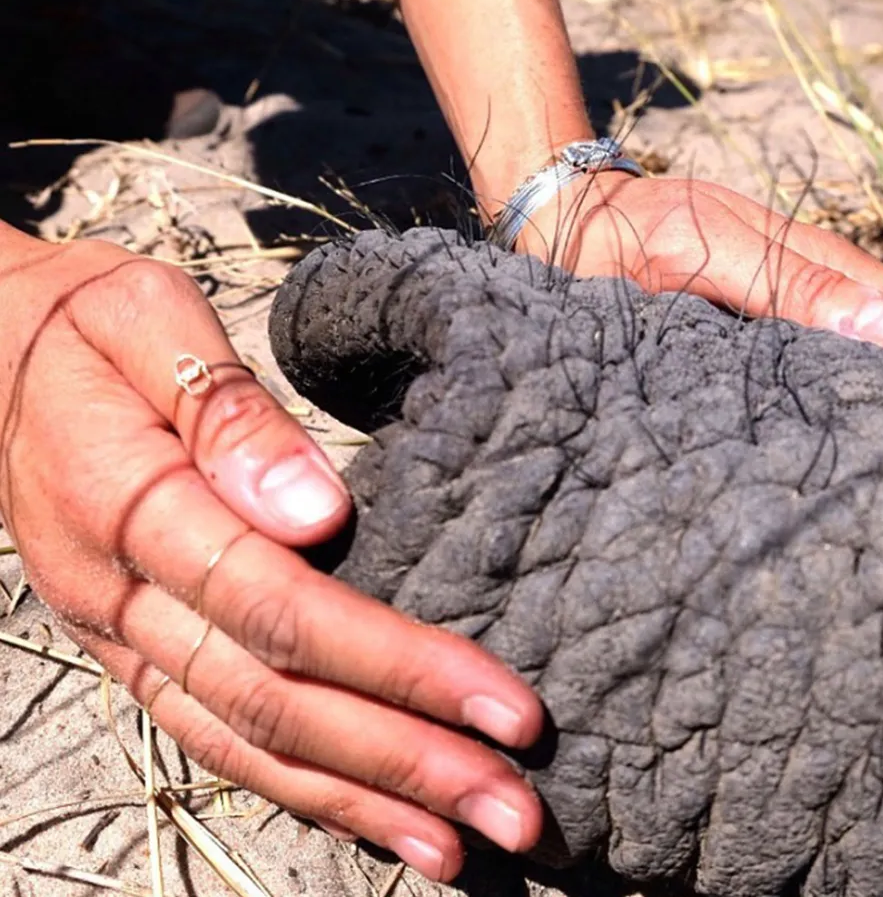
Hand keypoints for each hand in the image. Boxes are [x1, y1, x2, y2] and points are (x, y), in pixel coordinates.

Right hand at [0, 227, 543, 881]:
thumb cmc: (84, 326)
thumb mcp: (147, 320)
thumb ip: (225, 412)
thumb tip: (314, 510)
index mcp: (131, 506)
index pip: (281, 608)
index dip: (395, 666)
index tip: (499, 707)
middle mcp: (122, 596)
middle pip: (276, 701)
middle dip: (403, 762)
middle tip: (515, 810)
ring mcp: (123, 636)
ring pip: (248, 743)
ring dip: (362, 800)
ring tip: (464, 846)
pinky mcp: (135, 649)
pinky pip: (217, 736)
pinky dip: (299, 786)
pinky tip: (370, 816)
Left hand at [518, 173, 882, 347]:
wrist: (571, 220)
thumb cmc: (633, 234)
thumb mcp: (711, 252)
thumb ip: (796, 288)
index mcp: (815, 267)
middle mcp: (812, 286)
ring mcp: (786, 303)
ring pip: (874, 338)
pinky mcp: (755, 322)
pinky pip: (826, 350)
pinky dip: (868, 372)